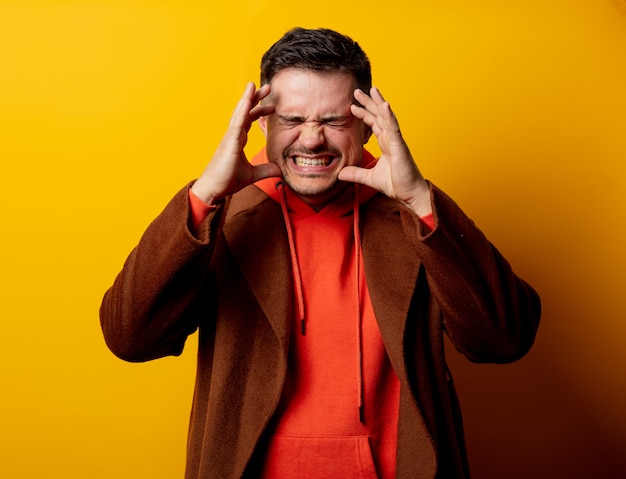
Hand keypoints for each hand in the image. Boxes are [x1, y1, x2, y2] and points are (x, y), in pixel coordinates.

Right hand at [191, 82, 281, 203]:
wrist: (213, 189)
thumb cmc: (227, 180)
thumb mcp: (252, 174)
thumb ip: (266, 170)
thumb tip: (280, 169)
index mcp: (238, 140)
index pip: (249, 120)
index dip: (259, 110)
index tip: (272, 104)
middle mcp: (233, 136)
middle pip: (245, 112)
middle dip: (255, 98)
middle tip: (267, 87)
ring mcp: (230, 138)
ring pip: (239, 113)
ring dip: (247, 98)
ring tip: (254, 85)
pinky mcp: (229, 143)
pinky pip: (236, 124)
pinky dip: (242, 112)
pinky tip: (247, 101)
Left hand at [339, 87, 431, 216]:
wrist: (410, 194)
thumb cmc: (396, 184)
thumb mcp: (369, 178)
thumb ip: (355, 173)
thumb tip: (340, 174)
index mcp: (385, 143)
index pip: (373, 124)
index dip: (364, 114)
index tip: (352, 106)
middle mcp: (391, 139)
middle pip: (379, 116)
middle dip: (368, 103)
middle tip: (357, 91)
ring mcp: (396, 141)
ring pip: (387, 117)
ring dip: (379, 102)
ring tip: (373, 89)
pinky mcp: (400, 146)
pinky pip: (394, 128)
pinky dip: (389, 116)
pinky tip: (385, 104)